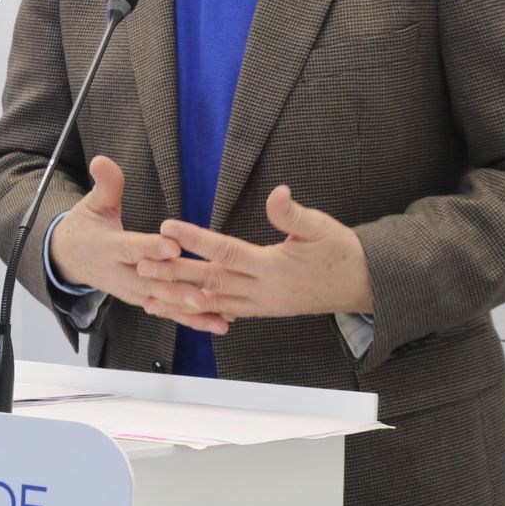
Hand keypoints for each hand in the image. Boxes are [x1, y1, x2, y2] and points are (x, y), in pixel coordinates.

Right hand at [48, 155, 219, 323]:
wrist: (69, 259)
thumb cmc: (86, 227)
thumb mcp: (92, 204)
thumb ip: (105, 185)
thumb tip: (102, 160)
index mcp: (109, 248)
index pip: (131, 248)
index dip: (151, 248)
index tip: (173, 247)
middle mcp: (120, 274)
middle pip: (151, 283)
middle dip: (177, 290)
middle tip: (202, 294)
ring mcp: (132, 291)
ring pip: (162, 303)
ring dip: (189, 310)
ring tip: (218, 315)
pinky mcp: (142, 300)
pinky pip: (167, 312)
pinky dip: (191, 320)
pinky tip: (217, 323)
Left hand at [137, 184, 372, 326]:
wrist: (363, 285)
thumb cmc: (342, 252)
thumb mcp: (322, 227)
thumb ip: (294, 215)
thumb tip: (278, 193)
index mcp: (273, 267)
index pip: (226, 252)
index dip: (195, 239)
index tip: (167, 227)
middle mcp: (263, 291)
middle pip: (211, 282)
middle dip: (174, 275)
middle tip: (141, 267)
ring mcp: (262, 305)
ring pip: (214, 303)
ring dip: (180, 299)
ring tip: (149, 296)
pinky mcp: (264, 310)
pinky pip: (226, 313)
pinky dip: (202, 312)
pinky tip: (181, 310)